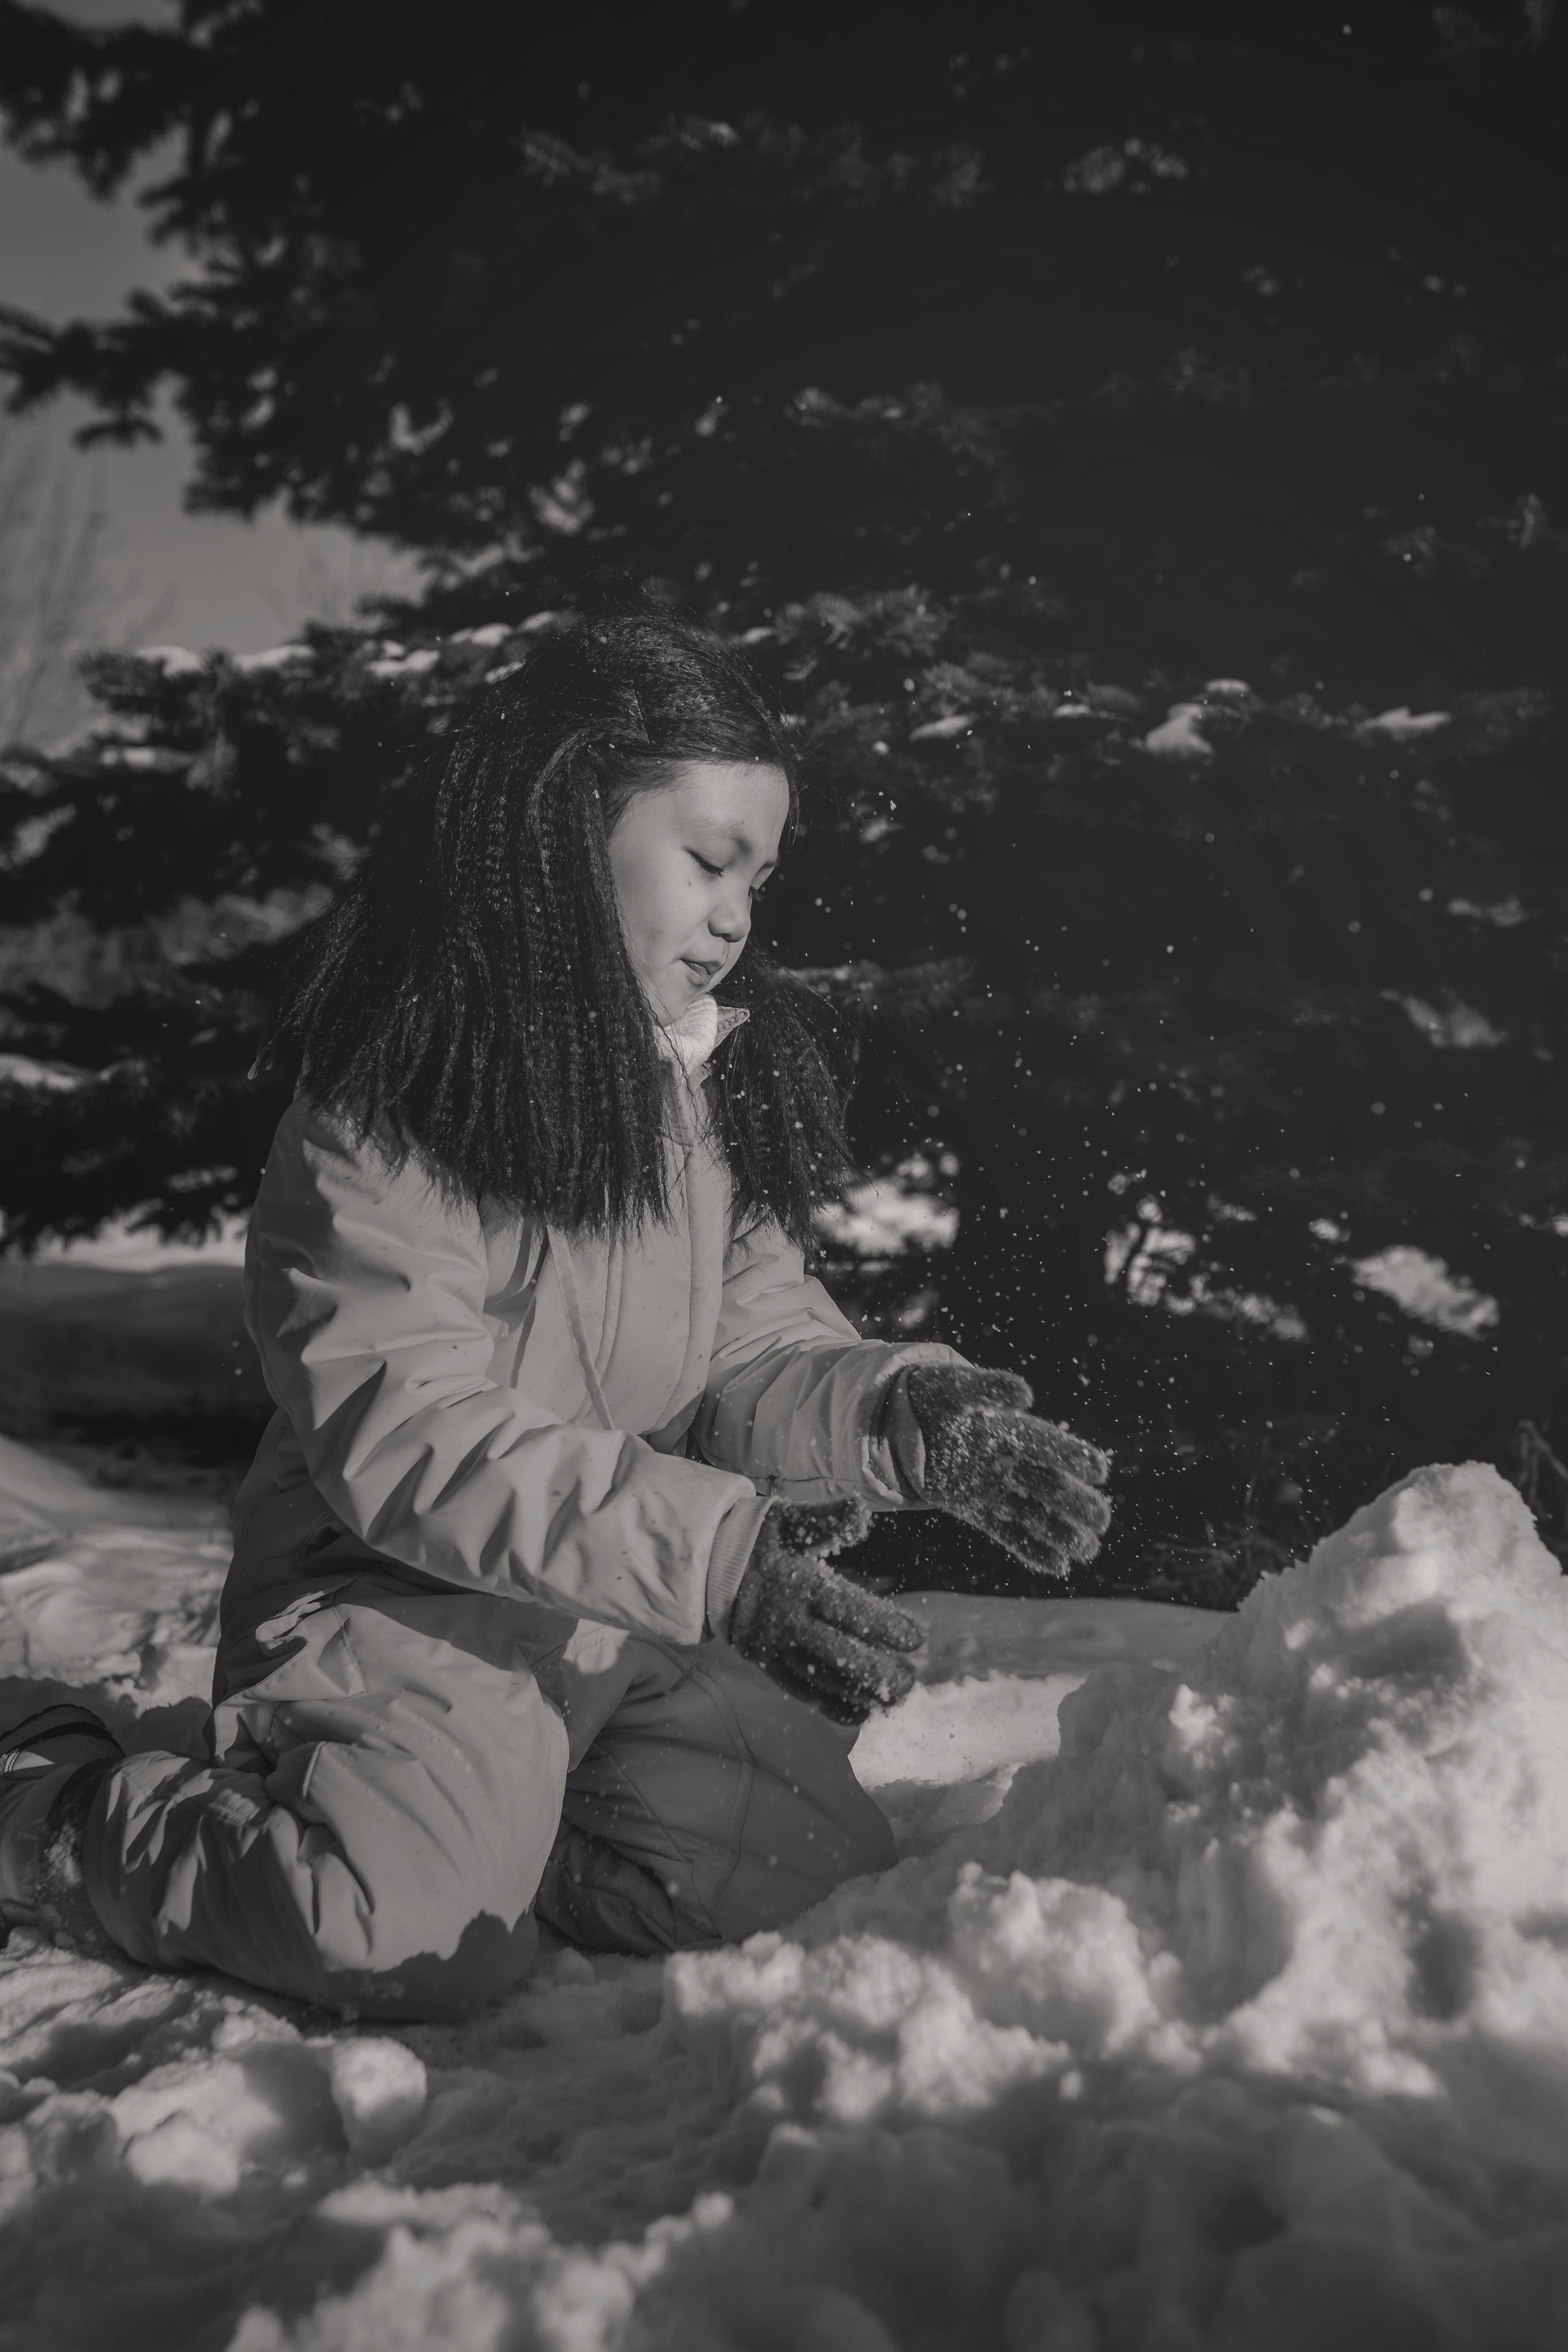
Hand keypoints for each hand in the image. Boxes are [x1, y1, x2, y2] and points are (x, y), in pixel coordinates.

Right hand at [728, 1498, 922, 1725]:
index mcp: (798, 1583)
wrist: (709, 1567)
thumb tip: (861, 1512)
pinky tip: (861, 1712)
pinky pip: (801, 1693)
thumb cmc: (760, 1540)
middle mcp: (787, 1620)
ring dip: (862, 1692)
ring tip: (896, 1697)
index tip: (917, 1638)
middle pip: (839, 1653)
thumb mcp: (791, 1520)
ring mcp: (775, 1648)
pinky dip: (831, 1706)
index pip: (849, 1610)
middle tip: (912, 1680)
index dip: (886, 1626)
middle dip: (879, 1670)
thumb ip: (827, 1518)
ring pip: (822, 1679)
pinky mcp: (767, 1665)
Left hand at [902, 1362, 1111, 1579]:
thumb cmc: (938, 1396)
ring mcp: (997, 1488)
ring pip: (1036, 1513)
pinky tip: (1058, 1567)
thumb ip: (988, 1388)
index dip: (1073, 1455)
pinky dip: (1031, 1549)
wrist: (907, 1421)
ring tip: (1088, 1550)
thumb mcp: (956, 1387)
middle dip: (1077, 1502)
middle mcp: (1012, 1461)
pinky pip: (1008, 1532)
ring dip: (1063, 1533)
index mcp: (1013, 1429)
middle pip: (1051, 1484)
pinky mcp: (977, 1510)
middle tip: (1101, 1519)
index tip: (1098, 1470)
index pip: (1049, 1443)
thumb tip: (1024, 1395)